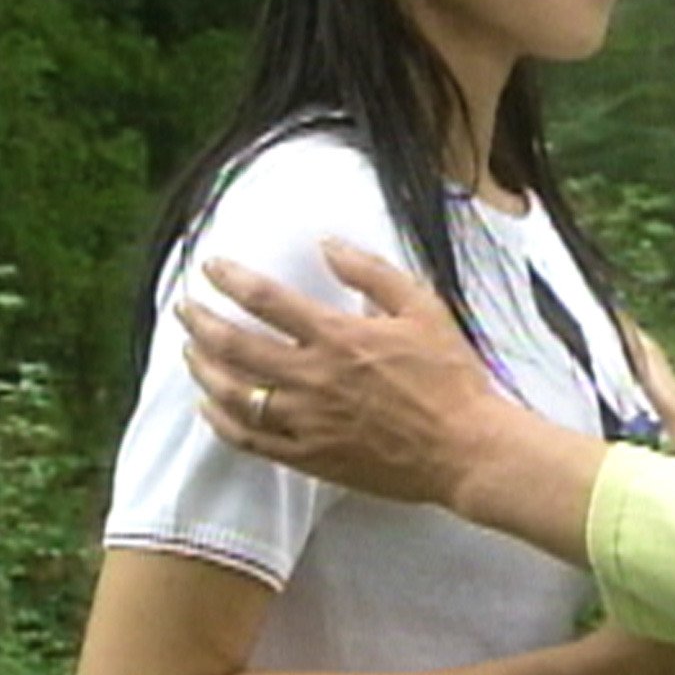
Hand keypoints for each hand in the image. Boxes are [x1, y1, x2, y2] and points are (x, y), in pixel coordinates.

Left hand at [179, 240, 501, 507]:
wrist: (463, 447)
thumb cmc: (450, 376)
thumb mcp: (423, 308)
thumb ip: (373, 273)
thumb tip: (328, 244)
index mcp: (338, 337)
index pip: (266, 300)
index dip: (231, 279)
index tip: (211, 267)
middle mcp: (312, 378)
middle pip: (235, 346)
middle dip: (200, 322)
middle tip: (184, 307)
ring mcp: (306, 421)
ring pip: (233, 393)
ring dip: (203, 368)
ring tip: (189, 351)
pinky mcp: (309, 456)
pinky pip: (249, 440)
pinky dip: (220, 421)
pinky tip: (210, 406)